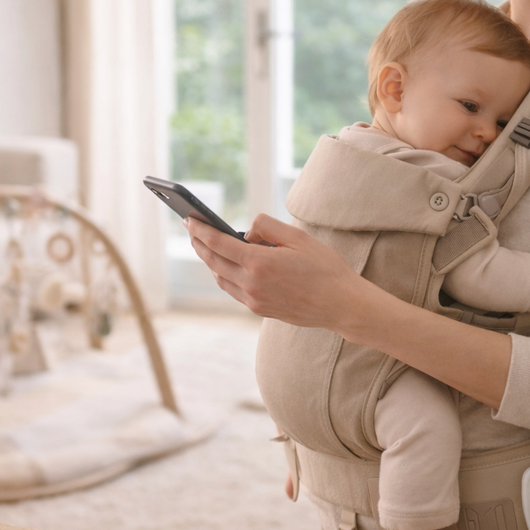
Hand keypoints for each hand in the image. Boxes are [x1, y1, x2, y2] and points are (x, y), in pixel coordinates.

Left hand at [185, 213, 362, 328]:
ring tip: (205, 245)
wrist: (341, 305)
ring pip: (220, 277)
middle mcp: (251, 284)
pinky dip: (224, 275)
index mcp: (259, 263)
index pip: (218, 243)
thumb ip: (267, 227)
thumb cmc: (324, 268)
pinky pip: (233, 290)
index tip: (189, 220)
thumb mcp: (298, 237)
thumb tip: (246, 232)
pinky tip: (225, 266)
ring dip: (210, 260)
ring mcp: (254, 300)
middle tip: (191, 229)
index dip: (201, 230)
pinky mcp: (259, 310)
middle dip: (199, 243)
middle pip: (214, 261)